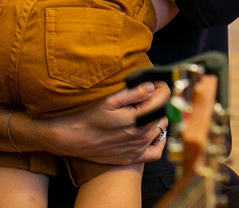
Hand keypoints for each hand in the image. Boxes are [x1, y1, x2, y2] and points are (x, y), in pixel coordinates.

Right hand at [34, 81, 170, 165]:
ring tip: (145, 109)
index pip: (164, 98)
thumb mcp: (110, 100)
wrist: (74, 139)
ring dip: (158, 117)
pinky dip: (159, 140)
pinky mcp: (133, 157)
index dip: (162, 87)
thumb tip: (151, 87)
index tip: (157, 81)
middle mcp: (143, 135)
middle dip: (159, 100)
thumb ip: (133, 93)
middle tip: (148, 93)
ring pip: (161, 129)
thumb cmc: (89, 116)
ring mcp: (139, 148)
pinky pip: (156, 151)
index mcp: (139, 118)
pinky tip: (152, 132)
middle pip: (164, 112)